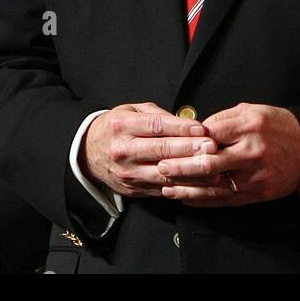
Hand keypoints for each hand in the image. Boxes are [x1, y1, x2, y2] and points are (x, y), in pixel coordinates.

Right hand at [81, 102, 217, 198]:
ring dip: (190, 173)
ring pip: (163, 174)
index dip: (181, 128)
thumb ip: (159, 115)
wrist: (87, 152)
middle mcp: (123, 151)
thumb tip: (187, 123)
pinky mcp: (132, 189)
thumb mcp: (132, 111)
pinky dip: (181, 187)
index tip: (202, 129)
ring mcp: (127, 173)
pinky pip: (160, 189)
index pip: (156, 127)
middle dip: (190, 150)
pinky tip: (198, 183)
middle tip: (212, 148)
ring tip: (212, 168)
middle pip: (161, 151)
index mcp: (123, 126)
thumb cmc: (116, 128)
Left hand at [157, 103, 299, 206]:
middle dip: (180, 166)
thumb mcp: (254, 110)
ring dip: (187, 188)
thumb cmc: (279, 127)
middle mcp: (251, 151)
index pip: (209, 134)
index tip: (171, 142)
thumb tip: (197, 129)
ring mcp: (254, 175)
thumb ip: (224, 118)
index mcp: (249, 126)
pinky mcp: (256, 193)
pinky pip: (224, 200)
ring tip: (167, 186)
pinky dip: (203, 201)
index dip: (188, 140)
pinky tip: (188, 198)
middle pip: (207, 162)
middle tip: (161, 166)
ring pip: (213, 185)